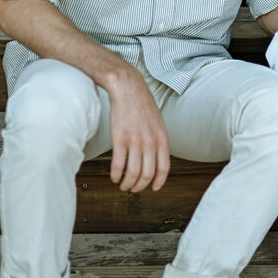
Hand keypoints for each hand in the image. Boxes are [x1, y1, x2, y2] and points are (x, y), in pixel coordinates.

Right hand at [107, 66, 170, 192]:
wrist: (128, 89)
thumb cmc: (142, 104)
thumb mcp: (158, 122)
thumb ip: (159, 140)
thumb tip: (157, 157)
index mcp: (162, 138)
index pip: (163, 168)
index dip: (158, 182)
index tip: (153, 188)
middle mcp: (150, 142)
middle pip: (147, 174)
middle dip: (140, 186)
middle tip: (133, 188)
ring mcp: (135, 141)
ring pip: (133, 173)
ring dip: (127, 184)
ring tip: (122, 185)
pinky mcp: (120, 139)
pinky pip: (118, 164)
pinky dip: (116, 175)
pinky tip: (114, 176)